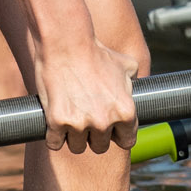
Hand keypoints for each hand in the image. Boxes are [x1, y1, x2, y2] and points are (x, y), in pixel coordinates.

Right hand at [36, 38, 139, 155]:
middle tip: (85, 117)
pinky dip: (53, 134)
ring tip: (69, 116)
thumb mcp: (125, 65)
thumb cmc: (96, 52)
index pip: (126, 142)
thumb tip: (137, 91)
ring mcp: (80, 124)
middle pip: (100, 147)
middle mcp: (104, 122)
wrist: (66, 43)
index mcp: (125, 112)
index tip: (109, 129)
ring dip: (73, 136)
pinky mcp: (57, 122)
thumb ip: (134, 83)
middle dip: (93, 135)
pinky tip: (54, 121)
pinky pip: (54, 143)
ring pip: (77, 146)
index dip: (117, 135)